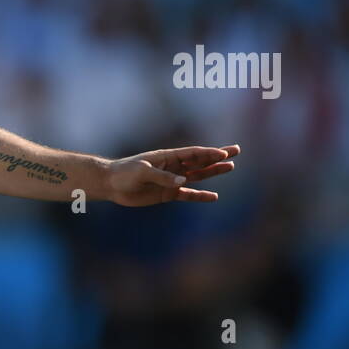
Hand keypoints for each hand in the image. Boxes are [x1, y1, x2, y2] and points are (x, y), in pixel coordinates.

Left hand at [105, 144, 239, 206]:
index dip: (209, 153)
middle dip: (217, 157)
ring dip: (213, 172)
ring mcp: (172, 180)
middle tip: (236, 152)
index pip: (193, 154)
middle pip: (200, 161)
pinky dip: (200, 196)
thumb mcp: (143, 172)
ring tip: (231, 168)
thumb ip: (163, 177)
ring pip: (197, 176)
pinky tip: (213, 196)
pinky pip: (187, 194)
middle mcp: (173, 167)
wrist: (112, 184)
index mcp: (167, 157)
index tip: (225, 153)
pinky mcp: (167, 193)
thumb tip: (183, 181)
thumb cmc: (125, 172)